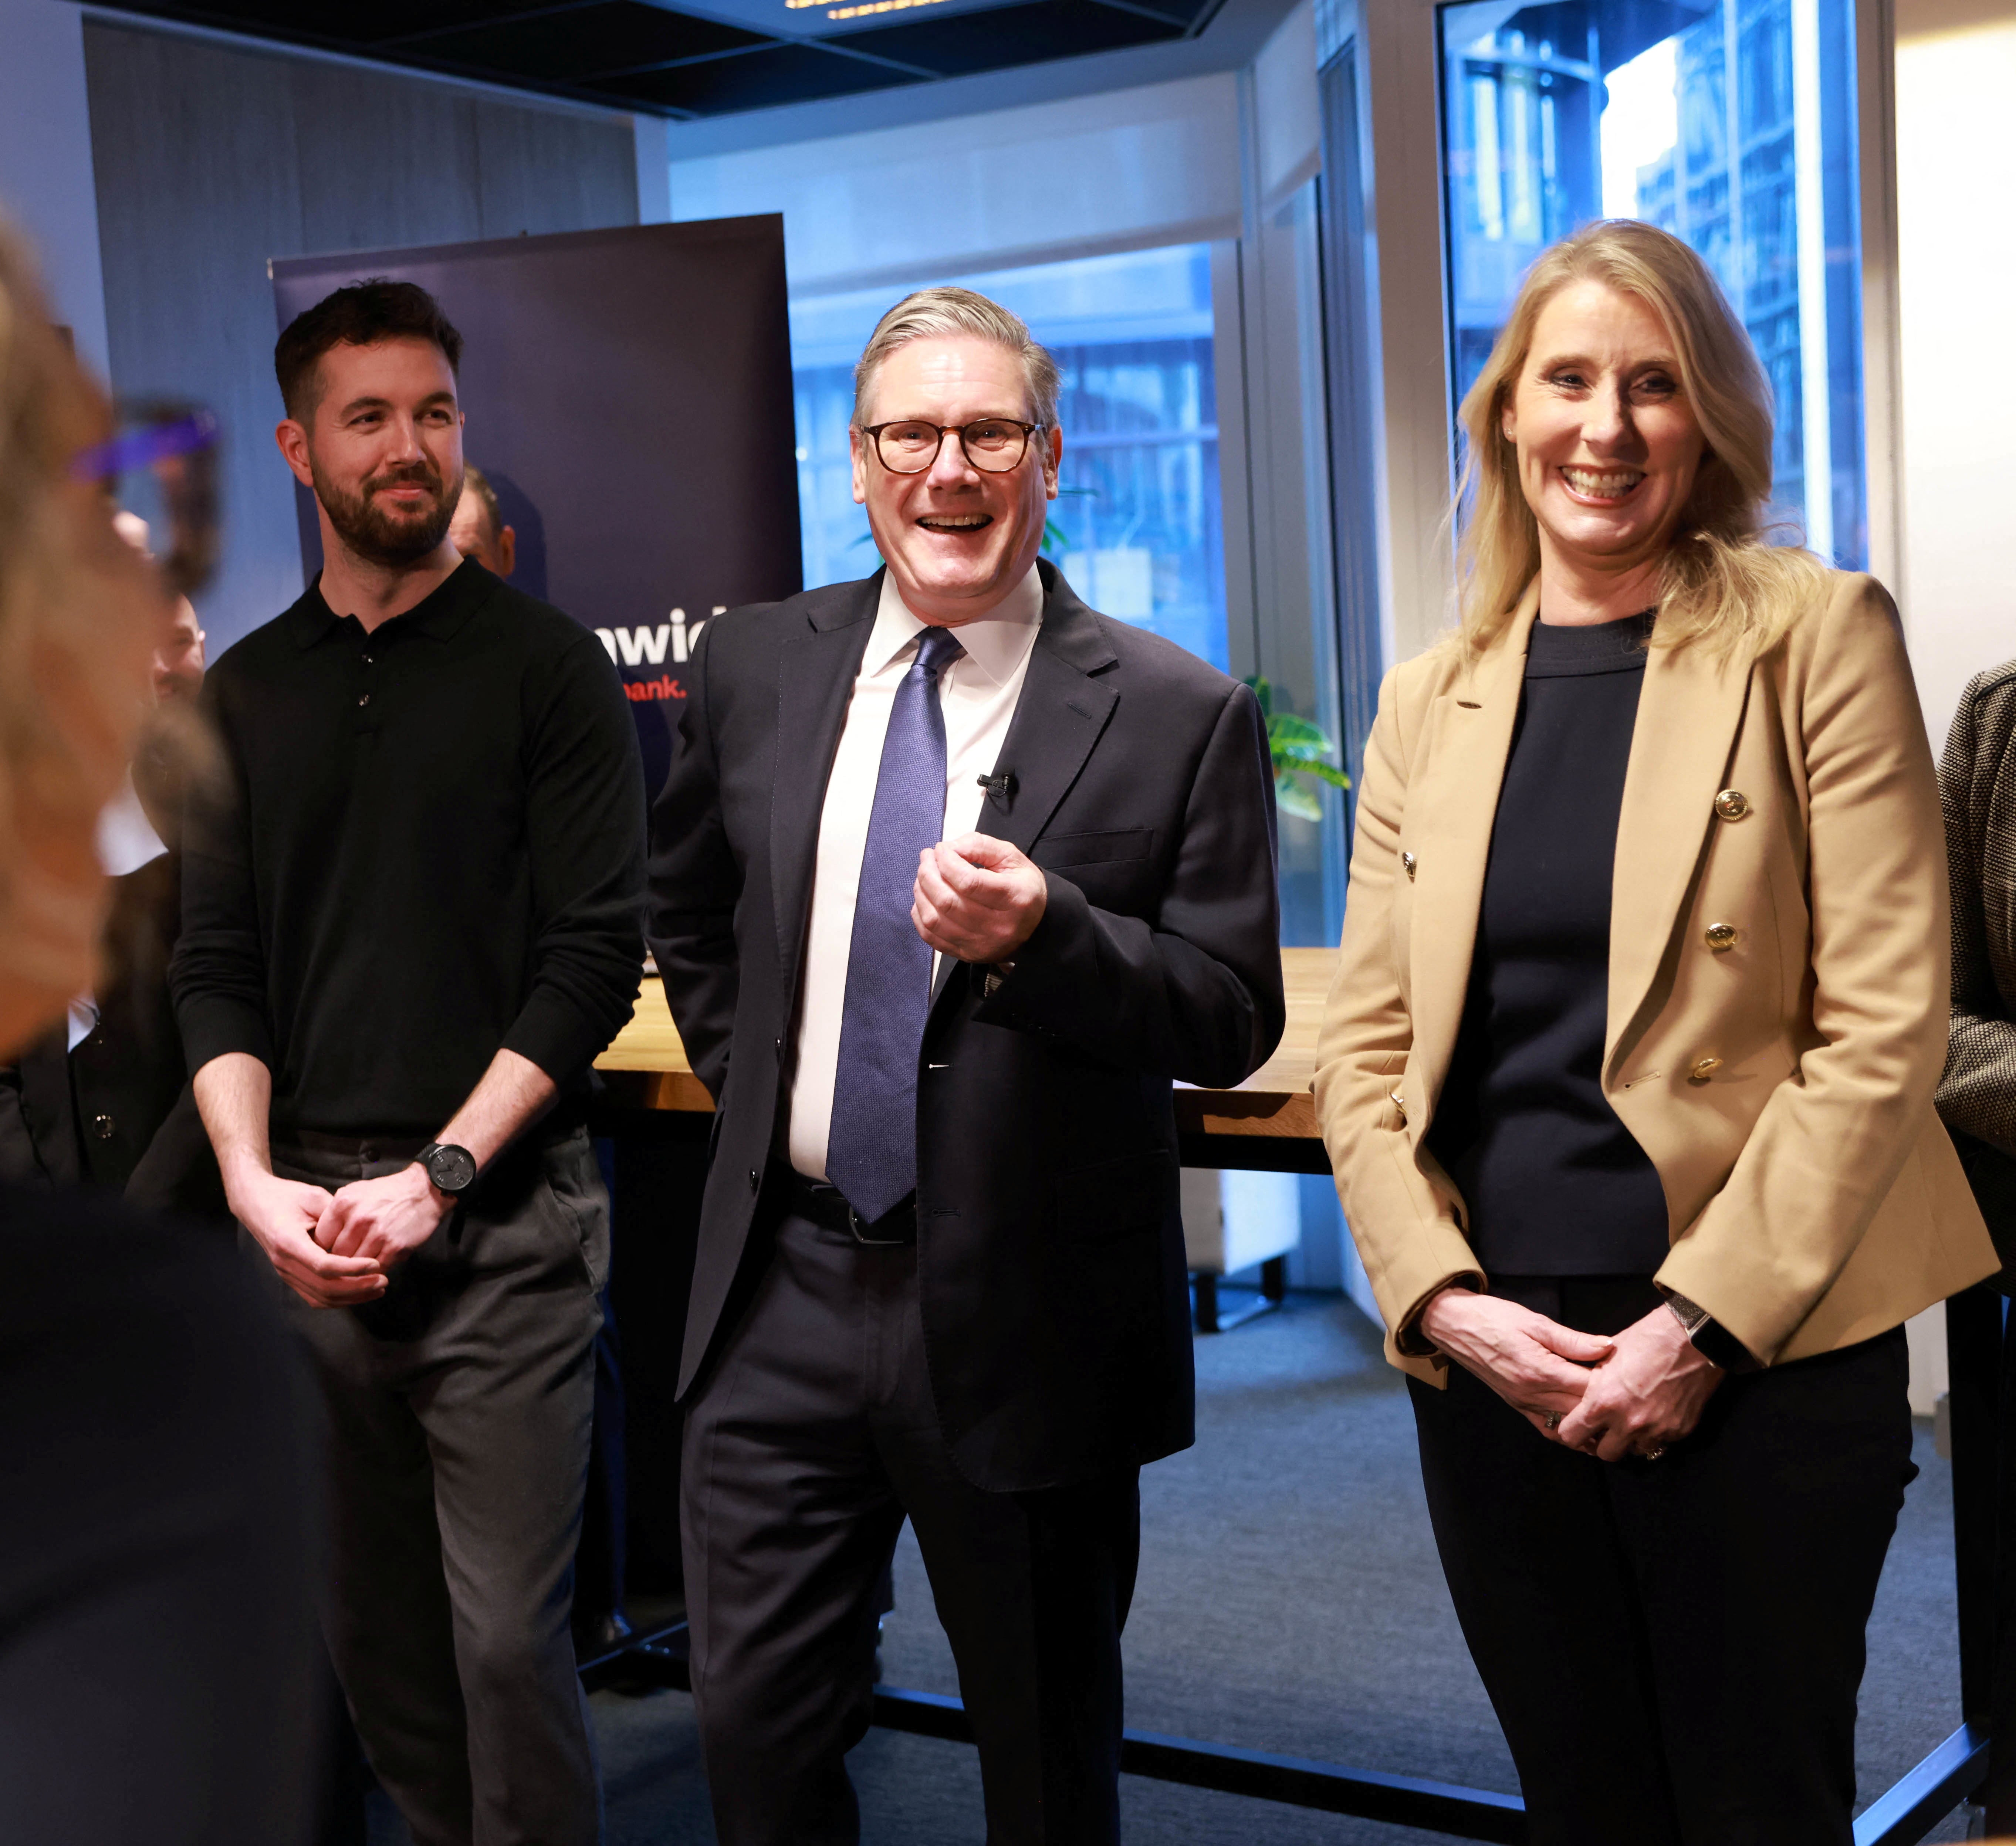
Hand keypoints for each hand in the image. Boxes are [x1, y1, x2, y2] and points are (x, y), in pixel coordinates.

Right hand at [228, 1164, 385, 1308]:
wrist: (256, 1203)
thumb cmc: (286, 1196)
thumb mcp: (313, 1197)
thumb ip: (336, 1214)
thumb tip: (363, 1230)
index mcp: (288, 1241)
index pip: (322, 1265)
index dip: (352, 1268)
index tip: (375, 1264)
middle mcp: (284, 1262)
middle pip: (323, 1288)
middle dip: (357, 1287)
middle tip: (383, 1280)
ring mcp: (285, 1272)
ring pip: (320, 1297)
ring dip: (351, 1297)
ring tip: (377, 1288)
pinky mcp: (290, 1276)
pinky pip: (314, 1296)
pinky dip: (339, 1298)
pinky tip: (359, 1291)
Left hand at [316, 1163, 453, 1269]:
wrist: (425, 1190)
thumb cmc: (388, 1192)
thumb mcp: (355, 1192)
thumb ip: (336, 1213)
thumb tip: (320, 1237)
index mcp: (343, 1204)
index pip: (320, 1238)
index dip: (323, 1247)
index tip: (329, 1250)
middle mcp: (358, 1219)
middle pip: (336, 1254)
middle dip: (341, 1259)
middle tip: (348, 1257)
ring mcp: (377, 1234)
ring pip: (354, 1265)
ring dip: (358, 1267)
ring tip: (363, 1261)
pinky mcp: (395, 1247)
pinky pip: (377, 1268)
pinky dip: (376, 1269)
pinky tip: (379, 1261)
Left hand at [913, 832, 1047, 964]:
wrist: (1035, 925)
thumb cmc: (1022, 888)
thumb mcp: (1011, 858)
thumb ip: (981, 846)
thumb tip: (949, 849)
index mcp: (1014, 898)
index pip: (969, 882)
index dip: (947, 862)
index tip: (942, 849)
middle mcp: (997, 926)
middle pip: (948, 901)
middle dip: (928, 873)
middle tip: (927, 857)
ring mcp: (980, 944)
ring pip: (934, 920)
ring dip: (921, 892)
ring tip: (924, 874)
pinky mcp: (966, 954)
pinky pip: (931, 937)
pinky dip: (920, 914)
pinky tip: (924, 898)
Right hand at [1418, 1288, 1616, 1438]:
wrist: (1455, 1326)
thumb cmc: (1495, 1318)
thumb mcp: (1536, 1322)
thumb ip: (1573, 1340)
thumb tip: (1608, 1347)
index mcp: (1540, 1371)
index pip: (1588, 1388)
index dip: (1613, 1386)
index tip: (1631, 1378)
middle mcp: (1532, 1395)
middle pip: (1581, 1412)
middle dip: (1607, 1409)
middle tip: (1631, 1401)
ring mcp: (1523, 1405)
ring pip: (1566, 1427)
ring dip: (1591, 1427)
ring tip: (1615, 1422)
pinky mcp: (1517, 1408)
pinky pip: (1547, 1429)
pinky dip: (1569, 1433)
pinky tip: (1586, 1430)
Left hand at [1554, 1306, 1722, 1461]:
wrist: (1692, 1339)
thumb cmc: (1646, 1339)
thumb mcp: (1606, 1356)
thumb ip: (1592, 1382)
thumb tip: (1582, 1395)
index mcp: (1603, 1403)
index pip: (1572, 1436)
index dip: (1572, 1431)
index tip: (1577, 1425)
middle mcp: (1628, 1424)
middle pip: (1606, 1454)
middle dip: (1602, 1443)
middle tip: (1606, 1427)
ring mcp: (1656, 1430)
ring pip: (1635, 1451)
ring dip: (1631, 1440)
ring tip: (1634, 1419)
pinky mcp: (1679, 1431)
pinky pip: (1661, 1442)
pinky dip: (1655, 1433)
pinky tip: (1656, 1413)